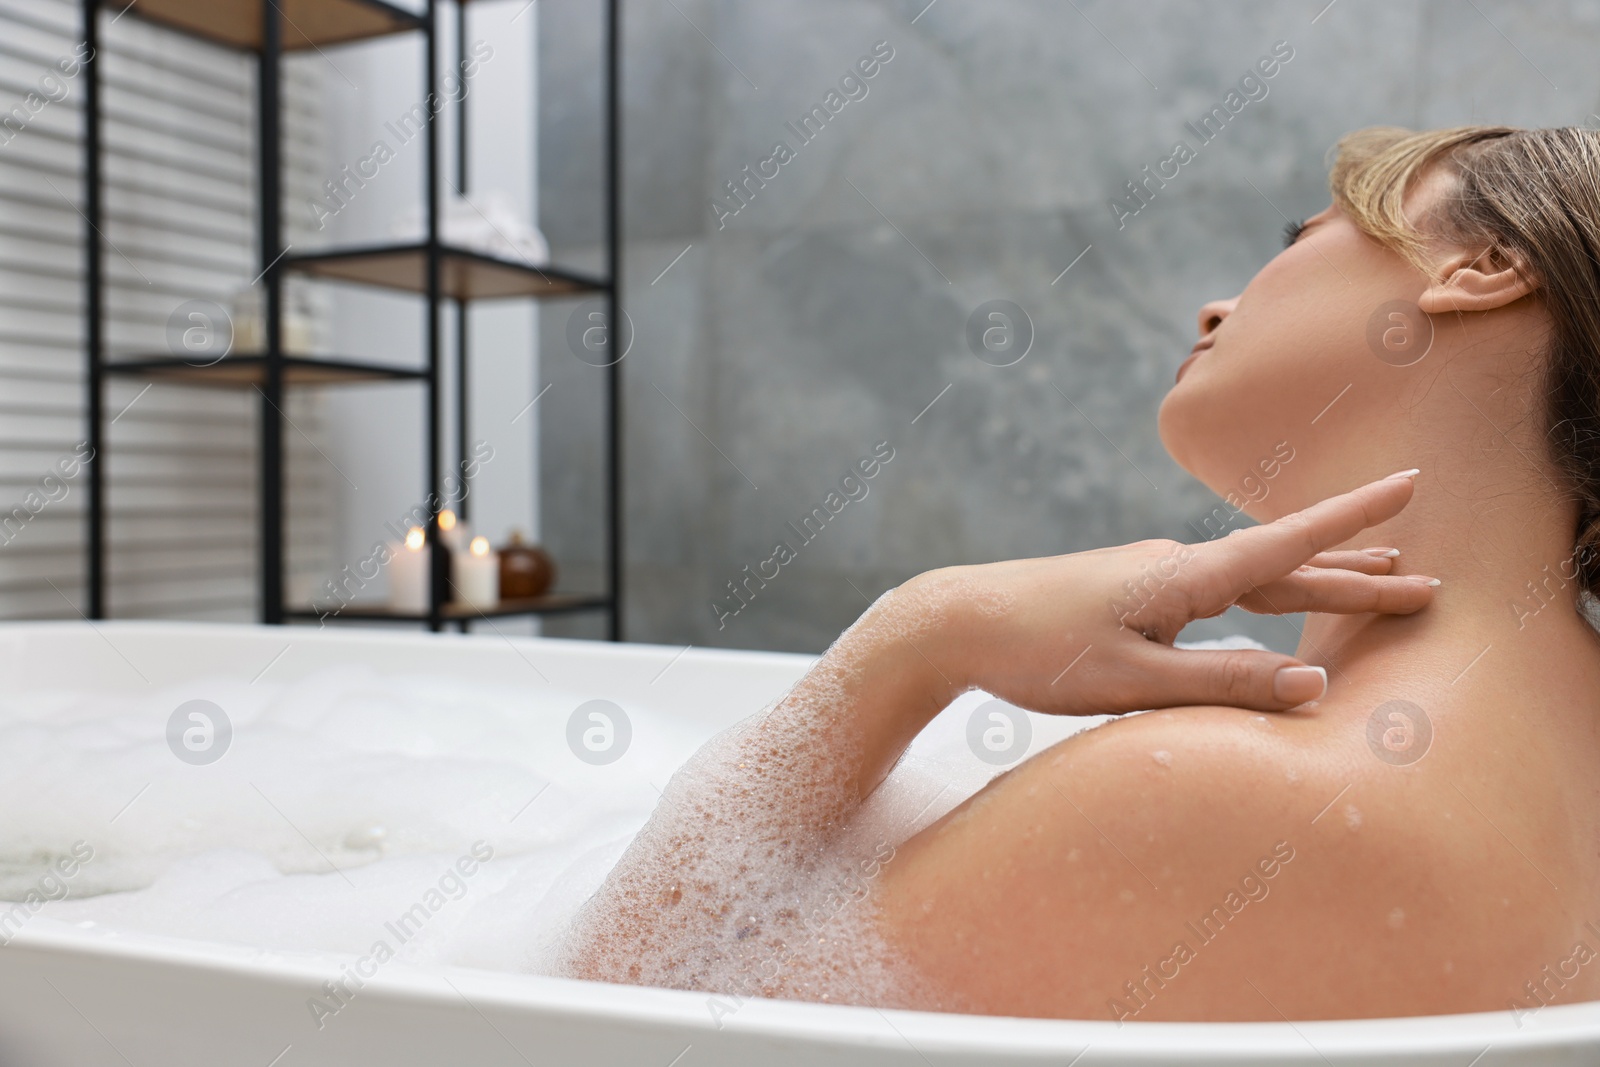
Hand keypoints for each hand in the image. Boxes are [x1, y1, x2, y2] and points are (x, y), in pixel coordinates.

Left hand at [907, 470, 1435, 714]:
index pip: (1287, 547)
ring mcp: (1155, 577)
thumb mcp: (1133, 683)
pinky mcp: (1135, 594)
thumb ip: (1224, 684)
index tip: (1410, 483)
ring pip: (1255, 578)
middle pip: (1285, 567)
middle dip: (1358, 573)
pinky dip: (1268, 595)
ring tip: (1377, 574)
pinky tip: (1275, 601)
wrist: (956, 619)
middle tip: (1430, 582)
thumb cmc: (1039, 652)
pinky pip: (1222, 593)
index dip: (1352, 522)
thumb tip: (1316, 685)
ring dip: (1318, 580)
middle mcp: (1177, 566)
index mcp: (1184, 578)